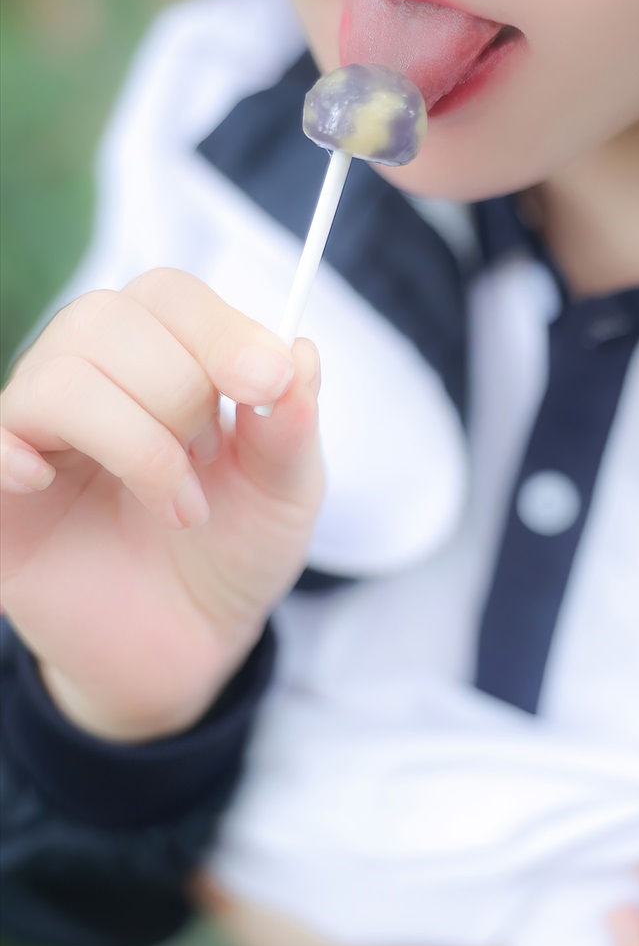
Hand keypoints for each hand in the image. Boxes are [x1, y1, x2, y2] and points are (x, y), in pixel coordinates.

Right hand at [0, 269, 322, 739]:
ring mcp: (38, 433)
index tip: (268, 383)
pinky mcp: (2, 495)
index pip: (169, 297)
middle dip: (182, 394)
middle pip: (109, 320)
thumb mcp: (284, 496)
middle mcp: (91, 381)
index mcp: (161, 361)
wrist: (188, 648)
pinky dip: (14, 450)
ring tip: (179, 509)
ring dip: (138, 444)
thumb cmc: (232, 556)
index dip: (220, 331)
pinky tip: (49, 484)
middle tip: (208, 465)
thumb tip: (301, 350)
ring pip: (61, 376)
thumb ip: (290, 428)